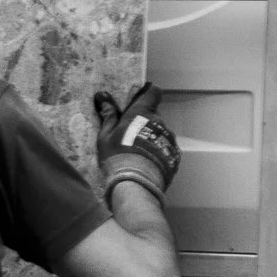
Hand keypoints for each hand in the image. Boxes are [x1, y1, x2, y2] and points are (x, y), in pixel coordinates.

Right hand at [94, 80, 179, 198]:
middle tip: (130, 135)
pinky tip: (146, 163)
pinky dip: (157, 153)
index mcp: (143, 113)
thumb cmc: (117, 155)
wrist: (136, 184)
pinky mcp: (174, 154)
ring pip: (160, 132)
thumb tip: (102, 96)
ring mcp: (169, 138)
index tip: (140, 97)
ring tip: (138, 154)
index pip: (153, 92)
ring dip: (151, 138)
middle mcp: (160, 122)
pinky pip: (165, 148)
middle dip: (144, 122)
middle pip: (154, 115)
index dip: (148, 92)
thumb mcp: (106, 136)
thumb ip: (108, 116)